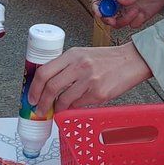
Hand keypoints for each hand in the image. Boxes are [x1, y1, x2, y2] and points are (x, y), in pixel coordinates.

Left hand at [29, 42, 151, 112]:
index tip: (32, 97)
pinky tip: (75, 105)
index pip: (44, 72)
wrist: (131, 61)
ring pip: (64, 100)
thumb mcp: (83, 55)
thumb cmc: (107, 59)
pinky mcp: (99, 94)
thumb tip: (47, 85)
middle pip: (50, 88)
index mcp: (72, 55)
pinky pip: (79, 105)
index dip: (34, 88)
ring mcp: (90, 81)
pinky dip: (74, 108)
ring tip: (58, 109)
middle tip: (40, 110)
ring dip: (58, 108)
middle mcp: (80, 66)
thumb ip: (66, 67)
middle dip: (42, 103)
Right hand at [92, 0, 163, 28]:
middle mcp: (120, 2)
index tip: (100, 14)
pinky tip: (143, 13)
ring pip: (119, 23)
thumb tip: (118, 1)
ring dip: (125, 20)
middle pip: (106, 15)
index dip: (96, 8)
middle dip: (108, 20)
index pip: (99, 0)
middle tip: (114, 21)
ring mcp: (129, 10)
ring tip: (136, 10)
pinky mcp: (139, 16)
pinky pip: (133, 24)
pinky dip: (137, 21)